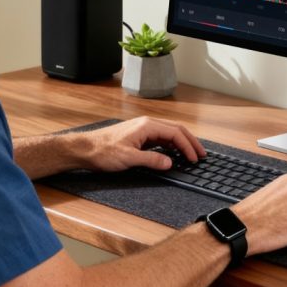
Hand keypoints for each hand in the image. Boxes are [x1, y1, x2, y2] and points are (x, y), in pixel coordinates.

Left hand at [82, 117, 205, 171]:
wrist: (85, 149)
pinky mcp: (139, 136)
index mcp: (147, 126)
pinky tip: (174, 153)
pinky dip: (171, 145)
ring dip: (182, 143)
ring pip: (169, 133)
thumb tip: (170, 162)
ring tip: (191, 154)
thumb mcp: (129, 159)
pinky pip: (161, 138)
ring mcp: (143, 129)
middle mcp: (147, 124)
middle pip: (176, 130)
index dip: (188, 146)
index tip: (195, 159)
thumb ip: (152, 160)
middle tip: (201, 154)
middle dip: (190, 142)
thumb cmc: (103, 152)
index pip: (175, 133)